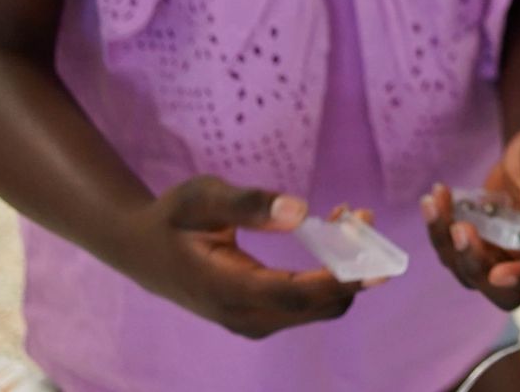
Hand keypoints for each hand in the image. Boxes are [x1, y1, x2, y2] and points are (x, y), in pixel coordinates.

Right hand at [129, 175, 369, 338]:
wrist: (142, 249)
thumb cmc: (173, 216)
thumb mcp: (203, 197)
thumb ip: (248, 203)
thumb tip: (301, 211)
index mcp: (226, 289)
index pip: (295, 295)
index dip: (340, 280)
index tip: (377, 259)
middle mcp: (243, 316)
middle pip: (318, 307)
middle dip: (352, 267)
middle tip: (363, 215)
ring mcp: (252, 321)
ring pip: (318, 307)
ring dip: (343, 269)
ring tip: (347, 216)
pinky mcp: (259, 316)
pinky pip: (306, 303)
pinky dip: (328, 274)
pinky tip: (331, 232)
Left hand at [421, 125, 519, 310]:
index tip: (498, 274)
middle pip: (506, 291)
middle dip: (476, 265)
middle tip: (458, 229)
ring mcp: (505, 257)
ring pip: (471, 272)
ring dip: (447, 242)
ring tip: (436, 200)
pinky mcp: (480, 248)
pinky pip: (454, 251)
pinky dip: (439, 228)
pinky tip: (434, 199)